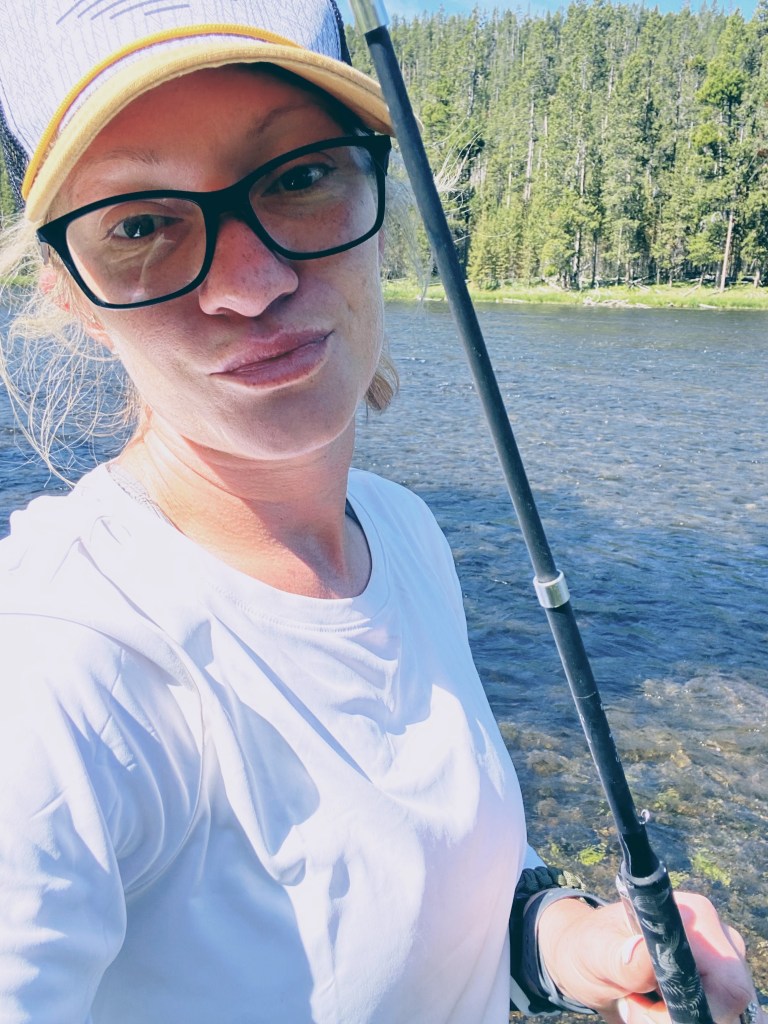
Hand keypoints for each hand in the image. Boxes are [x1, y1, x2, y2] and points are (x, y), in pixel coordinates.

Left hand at [536, 891, 764, 1023]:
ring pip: (718, 1013)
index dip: (695, 1003)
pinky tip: (653, 1007)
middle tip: (636, 1006)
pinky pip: (708, 1014)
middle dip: (682, 1014)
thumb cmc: (587, 947)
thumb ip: (619, 957)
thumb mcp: (594, 953)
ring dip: (677, 1018)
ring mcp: (717, 962)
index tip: (649, 1003)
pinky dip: (680, 1017)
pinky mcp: (711, 984)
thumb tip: (642, 951)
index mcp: (690, 914)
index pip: (725, 979)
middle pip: (727, 1000)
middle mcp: (713, 936)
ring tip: (640, 1003)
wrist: (580, 959)